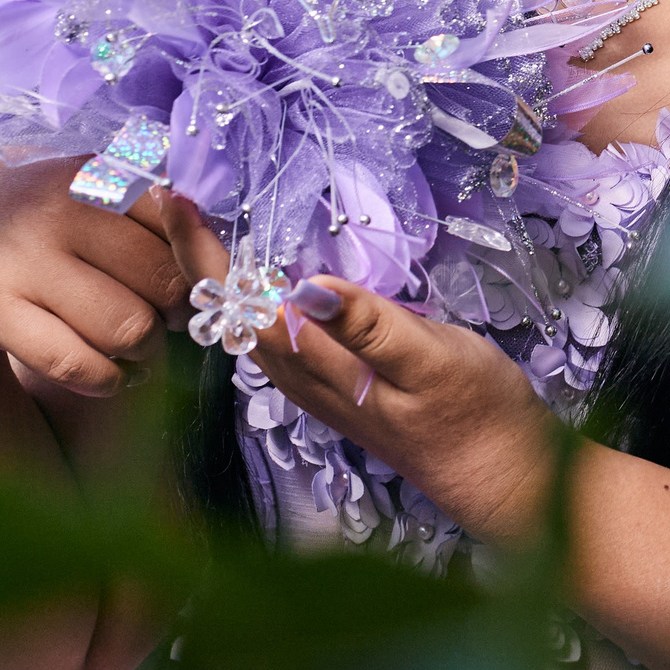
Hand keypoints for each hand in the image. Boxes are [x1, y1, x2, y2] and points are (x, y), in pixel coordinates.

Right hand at [0, 148, 184, 398]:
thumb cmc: (31, 209)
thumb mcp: (84, 184)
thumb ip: (148, 206)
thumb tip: (220, 246)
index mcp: (97, 174)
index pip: (183, 227)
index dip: (201, 265)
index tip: (197, 280)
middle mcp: (63, 212)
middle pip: (165, 282)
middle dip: (182, 313)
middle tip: (172, 320)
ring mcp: (25, 262)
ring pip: (128, 327)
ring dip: (147, 352)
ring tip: (140, 349)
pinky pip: (75, 363)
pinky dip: (107, 381)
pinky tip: (110, 376)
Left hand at [164, 195, 565, 544]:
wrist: (498, 472)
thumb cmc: (473, 411)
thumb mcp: (432, 359)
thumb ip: (370, 326)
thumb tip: (303, 285)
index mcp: (316, 364)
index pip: (240, 301)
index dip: (202, 252)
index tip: (174, 200)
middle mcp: (300, 377)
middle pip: (229, 311)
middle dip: (194, 256)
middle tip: (172, 197)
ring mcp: (314, 383)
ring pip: (246, 324)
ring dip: (218, 276)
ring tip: (199, 225)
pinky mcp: (335, 381)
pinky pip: (274, 332)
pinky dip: (254, 295)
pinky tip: (262, 274)